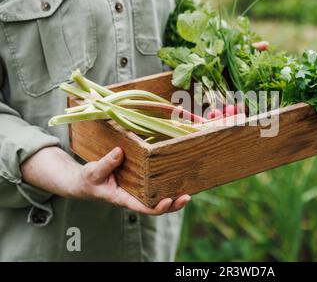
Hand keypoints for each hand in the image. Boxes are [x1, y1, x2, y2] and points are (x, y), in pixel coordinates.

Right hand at [21, 146, 190, 214]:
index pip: (144, 208)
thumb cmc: (88, 179)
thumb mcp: (93, 171)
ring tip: (188, 191)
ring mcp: (138, 192)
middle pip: (157, 207)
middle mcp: (134, 197)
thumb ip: (106, 163)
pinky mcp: (140, 184)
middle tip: (187, 196)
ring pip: (158, 199)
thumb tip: (119, 151)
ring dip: (174, 197)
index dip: (158, 208)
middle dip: (173, 205)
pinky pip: (155, 188)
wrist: (84, 182)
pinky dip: (167, 185)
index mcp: (123, 199)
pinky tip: (177, 177)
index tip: (169, 201)